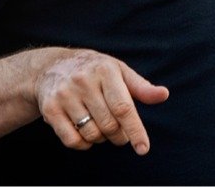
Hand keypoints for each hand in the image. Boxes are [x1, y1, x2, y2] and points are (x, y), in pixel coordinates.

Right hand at [34, 49, 168, 154]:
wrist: (52, 67)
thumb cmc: (94, 71)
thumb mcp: (119, 71)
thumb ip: (141, 87)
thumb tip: (163, 95)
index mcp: (105, 70)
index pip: (123, 107)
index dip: (135, 130)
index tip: (143, 148)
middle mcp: (83, 81)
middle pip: (109, 125)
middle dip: (119, 135)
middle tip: (119, 131)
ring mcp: (65, 95)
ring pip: (92, 134)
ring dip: (101, 138)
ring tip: (100, 125)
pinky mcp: (50, 109)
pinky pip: (72, 140)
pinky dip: (83, 144)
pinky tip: (84, 132)